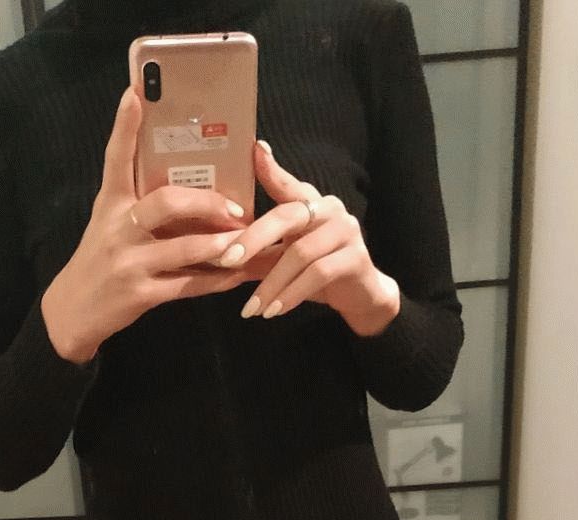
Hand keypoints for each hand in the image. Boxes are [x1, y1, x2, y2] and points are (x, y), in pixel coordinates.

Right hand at [42, 87, 254, 363]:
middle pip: (165, 203)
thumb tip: (188, 181)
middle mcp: (118, 229)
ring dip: (218, 244)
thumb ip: (137, 200)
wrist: (72, 312)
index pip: (115, 158)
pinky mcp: (140, 294)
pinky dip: (215, 280)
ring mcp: (129, 263)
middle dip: (205, 202)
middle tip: (234, 205)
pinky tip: (237, 274)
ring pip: (182, 248)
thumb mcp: (108, 223)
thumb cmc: (100, 260)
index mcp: (110, 204)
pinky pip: (186, 285)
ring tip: (244, 240)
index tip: (135, 92)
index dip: (125, 126)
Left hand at [214, 141, 401, 335]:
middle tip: (227, 261)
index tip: (254, 150)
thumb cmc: (317, 273)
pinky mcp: (355, 258)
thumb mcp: (284, 260)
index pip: (286, 184)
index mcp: (310, 203)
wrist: (359, 295)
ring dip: (271, 284)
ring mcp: (345, 231)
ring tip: (252, 308)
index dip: (271, 168)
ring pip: (300, 253)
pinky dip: (292, 295)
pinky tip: (274, 311)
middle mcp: (329, 209)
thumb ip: (258, 252)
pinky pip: (318, 274)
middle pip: (286, 217)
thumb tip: (217, 256)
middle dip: (252, 240)